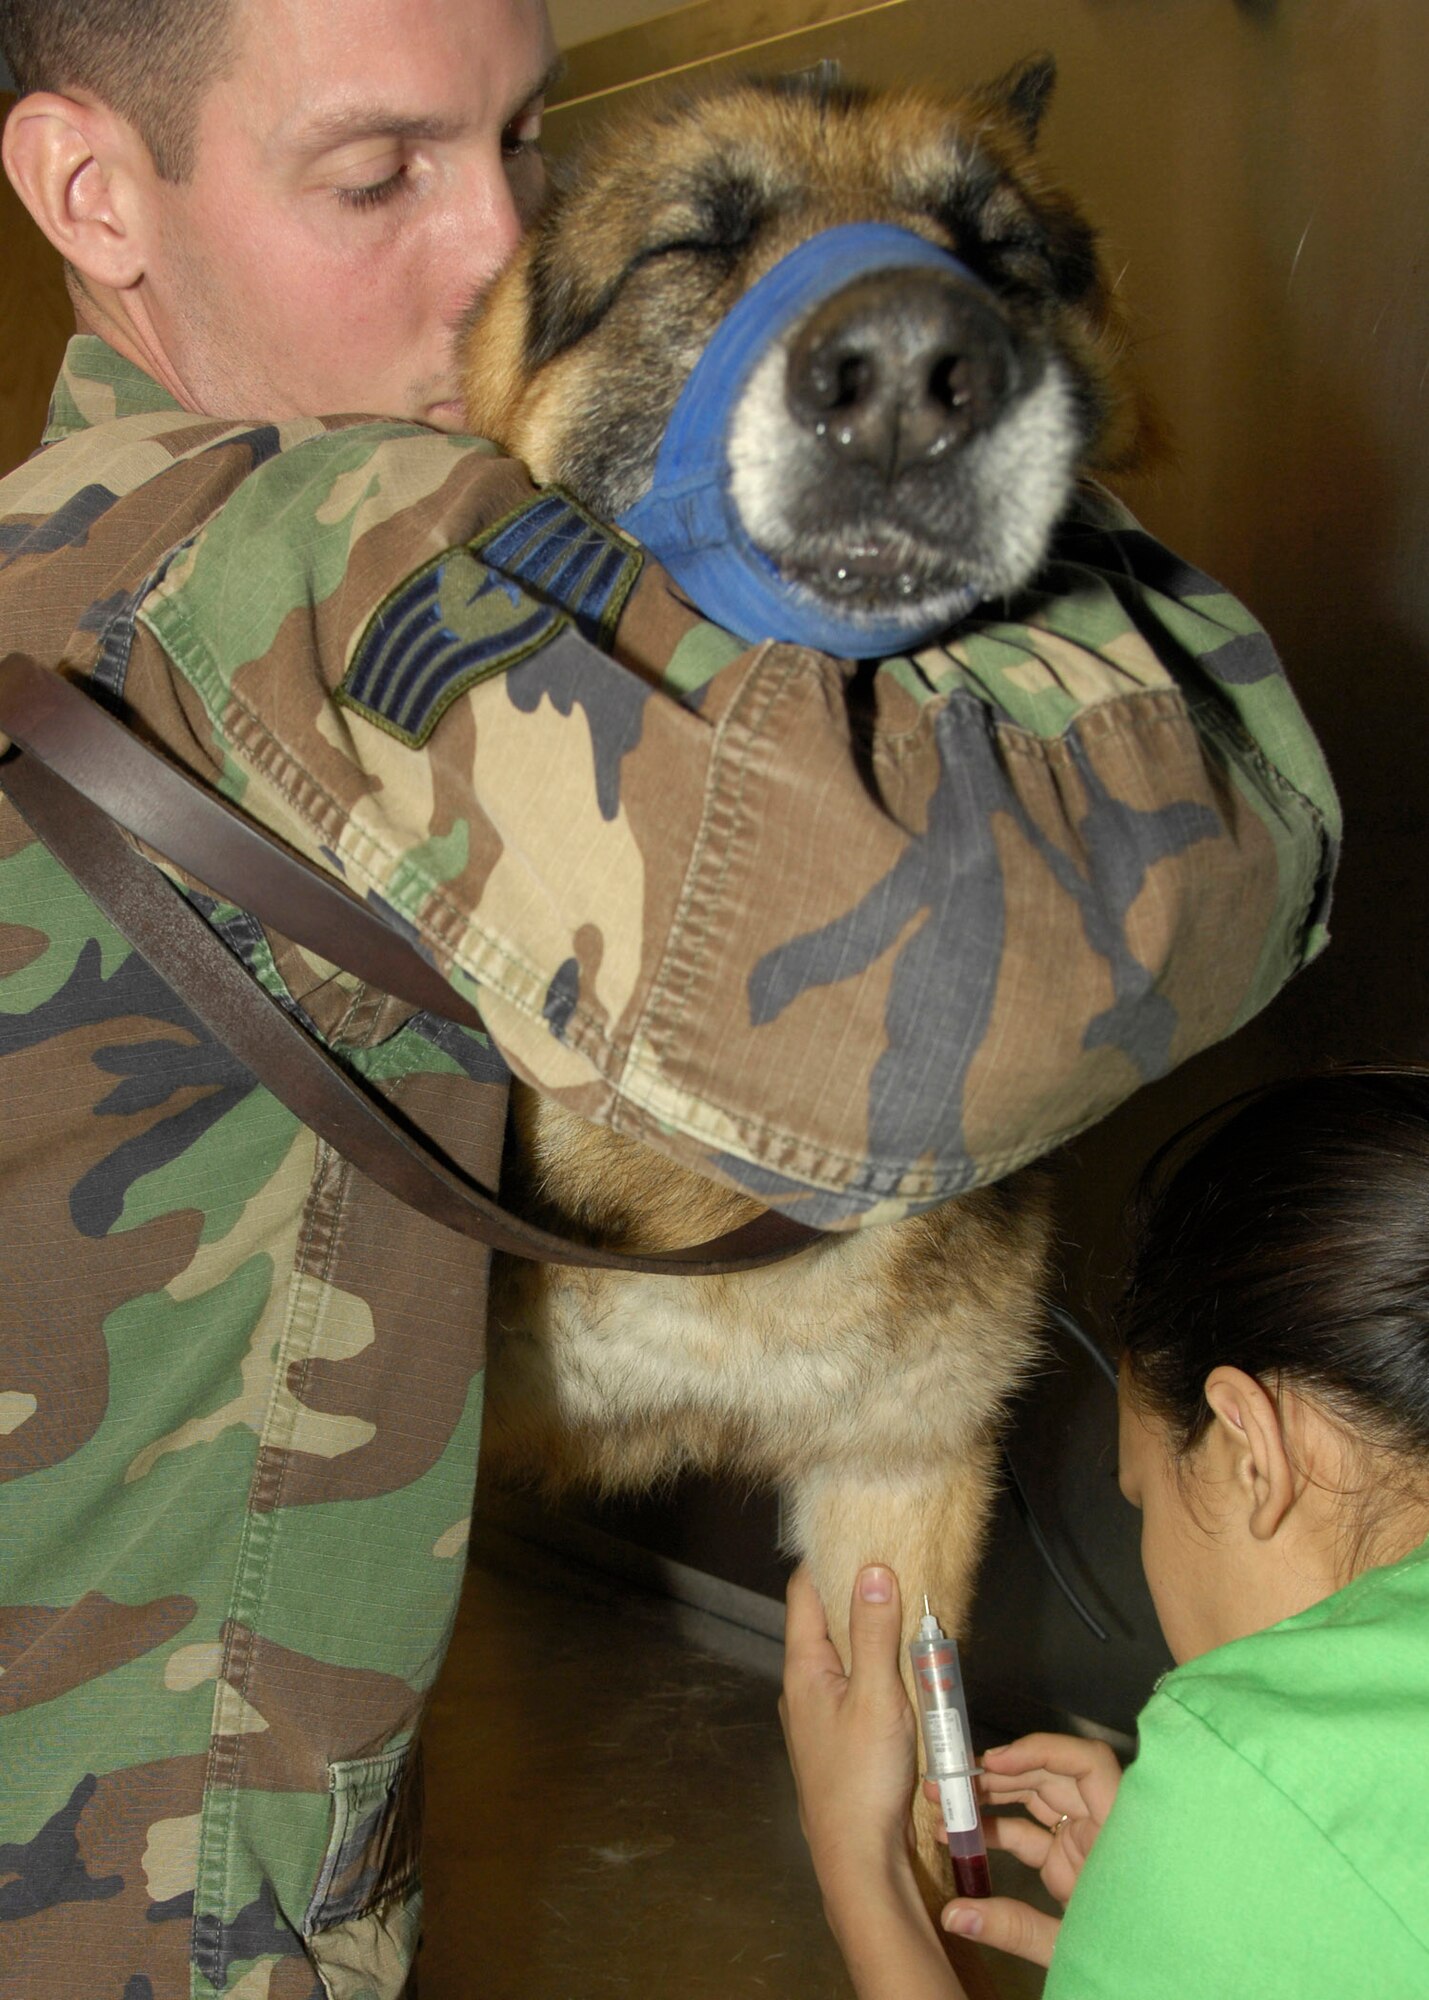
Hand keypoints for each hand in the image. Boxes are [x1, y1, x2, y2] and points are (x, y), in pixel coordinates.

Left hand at [780, 1563, 918, 1897]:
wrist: (857, 1858)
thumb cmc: (862, 1778)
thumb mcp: (876, 1697)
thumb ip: (874, 1634)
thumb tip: (872, 1569)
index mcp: (803, 1669)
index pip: (804, 1593)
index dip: (828, 1559)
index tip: (859, 1532)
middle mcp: (803, 1687)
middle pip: (824, 1622)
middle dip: (857, 1595)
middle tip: (897, 1566)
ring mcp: (818, 1716)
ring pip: (843, 1658)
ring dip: (871, 1635)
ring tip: (908, 1611)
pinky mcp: (838, 1740)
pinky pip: (855, 1687)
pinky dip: (877, 1670)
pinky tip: (907, 1671)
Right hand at [935, 1731, 1121, 1967]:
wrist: (1151, 1988)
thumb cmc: (1128, 1962)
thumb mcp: (1071, 1947)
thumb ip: (1014, 1928)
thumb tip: (953, 1915)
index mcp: (1116, 1835)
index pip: (1088, 1764)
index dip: (1042, 1751)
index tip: (995, 1762)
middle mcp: (1101, 1827)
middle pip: (1051, 1776)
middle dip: (998, 1774)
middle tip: (949, 1782)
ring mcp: (1083, 1842)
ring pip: (1036, 1798)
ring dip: (990, 1796)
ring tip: (943, 1799)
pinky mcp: (1067, 1860)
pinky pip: (1029, 1832)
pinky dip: (995, 1830)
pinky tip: (959, 1835)